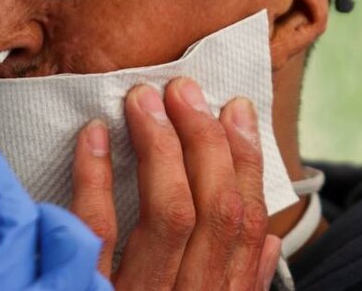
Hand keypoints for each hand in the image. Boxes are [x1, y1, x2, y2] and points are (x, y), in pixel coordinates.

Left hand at [70, 78, 281, 289]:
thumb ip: (240, 282)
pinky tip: (93, 136)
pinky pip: (97, 231)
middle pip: (216, 210)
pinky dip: (96, 177)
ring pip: (170, 214)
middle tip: (183, 90)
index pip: (247, 222)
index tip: (235, 109)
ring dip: (162, 145)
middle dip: (206, 140)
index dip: (246, 161)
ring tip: (143, 99)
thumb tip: (268, 241)